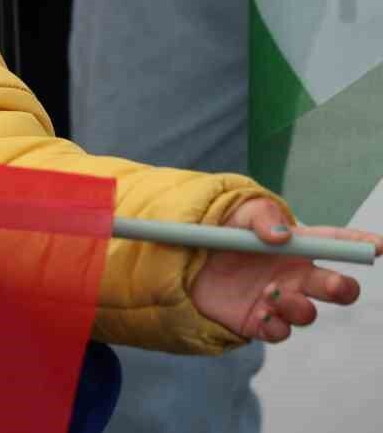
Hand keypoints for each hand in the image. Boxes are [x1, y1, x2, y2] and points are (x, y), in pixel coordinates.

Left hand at [190, 197, 382, 342]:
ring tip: (272, 292)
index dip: (361, 245)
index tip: (380, 247)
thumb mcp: (237, 212)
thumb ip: (263, 217)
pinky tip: (261, 314)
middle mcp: (294, 275)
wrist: (181, 258)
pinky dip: (274, 326)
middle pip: (336, 288)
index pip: (336, 244)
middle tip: (330, 284)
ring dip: (298, 307)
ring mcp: (279, 300)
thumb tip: (282, 237)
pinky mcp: (257, 321)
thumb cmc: (218, 231)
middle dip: (341, 287)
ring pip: (308, 314)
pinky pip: (279, 332)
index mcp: (297, 246)